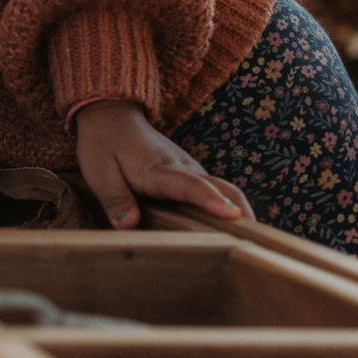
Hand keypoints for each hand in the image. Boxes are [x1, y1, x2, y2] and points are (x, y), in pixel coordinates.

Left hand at [74, 100, 253, 227]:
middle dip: (241, 212)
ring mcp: (190, 168)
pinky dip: (231, 205)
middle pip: (222, 188)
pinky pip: (216, 188)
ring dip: (241, 210)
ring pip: (224, 188)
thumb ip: (115, 200)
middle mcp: (182, 167)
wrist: (111, 115)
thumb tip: (129, 225)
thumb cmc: (103, 146)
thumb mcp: (99, 174)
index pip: (190, 186)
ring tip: (254, 242)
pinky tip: (235, 230)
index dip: (211, 201)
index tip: (232, 215)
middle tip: (257, 241)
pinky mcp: (190, 171)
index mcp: (158, 170)